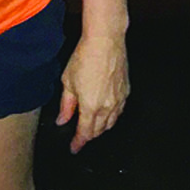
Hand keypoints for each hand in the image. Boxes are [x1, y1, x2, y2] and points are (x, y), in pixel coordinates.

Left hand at [55, 34, 126, 152]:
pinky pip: (119, 111)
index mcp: (91, 107)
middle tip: (80, 136)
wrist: (106, 40)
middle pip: (99, 130)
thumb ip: (66, 105)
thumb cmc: (85, 57)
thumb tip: (63, 120)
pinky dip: (112, 116)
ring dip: (101, 128)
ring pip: (111, 123)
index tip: (74, 148)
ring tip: (93, 127)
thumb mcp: (68, 81)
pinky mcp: (126, 91)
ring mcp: (119, 100)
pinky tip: (106, 113)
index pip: (85, 133)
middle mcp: (107, 107)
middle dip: (89, 135)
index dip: (78, 143)